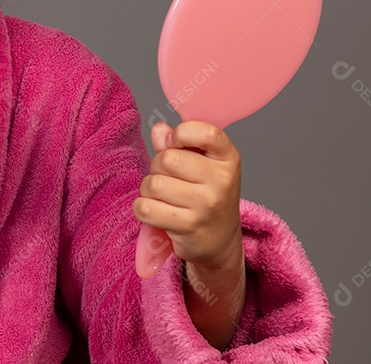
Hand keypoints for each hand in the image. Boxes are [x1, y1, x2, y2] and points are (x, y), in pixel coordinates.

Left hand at [133, 120, 242, 270]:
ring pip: (153, 183)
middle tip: (168, 178)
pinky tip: (155, 210)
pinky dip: (142, 208)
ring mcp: (206, 205)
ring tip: (163, 196)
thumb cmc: (206, 196)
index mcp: (228, 158)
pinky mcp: (188, 226)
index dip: (181, 134)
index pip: (205, 133)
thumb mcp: (201, 165)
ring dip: (149, 189)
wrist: (219, 240)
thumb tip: (159, 129)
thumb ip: (178, 143)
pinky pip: (145, 208)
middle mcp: (222, 181)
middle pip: (167, 159)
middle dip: (157, 166)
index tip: (174, 143)